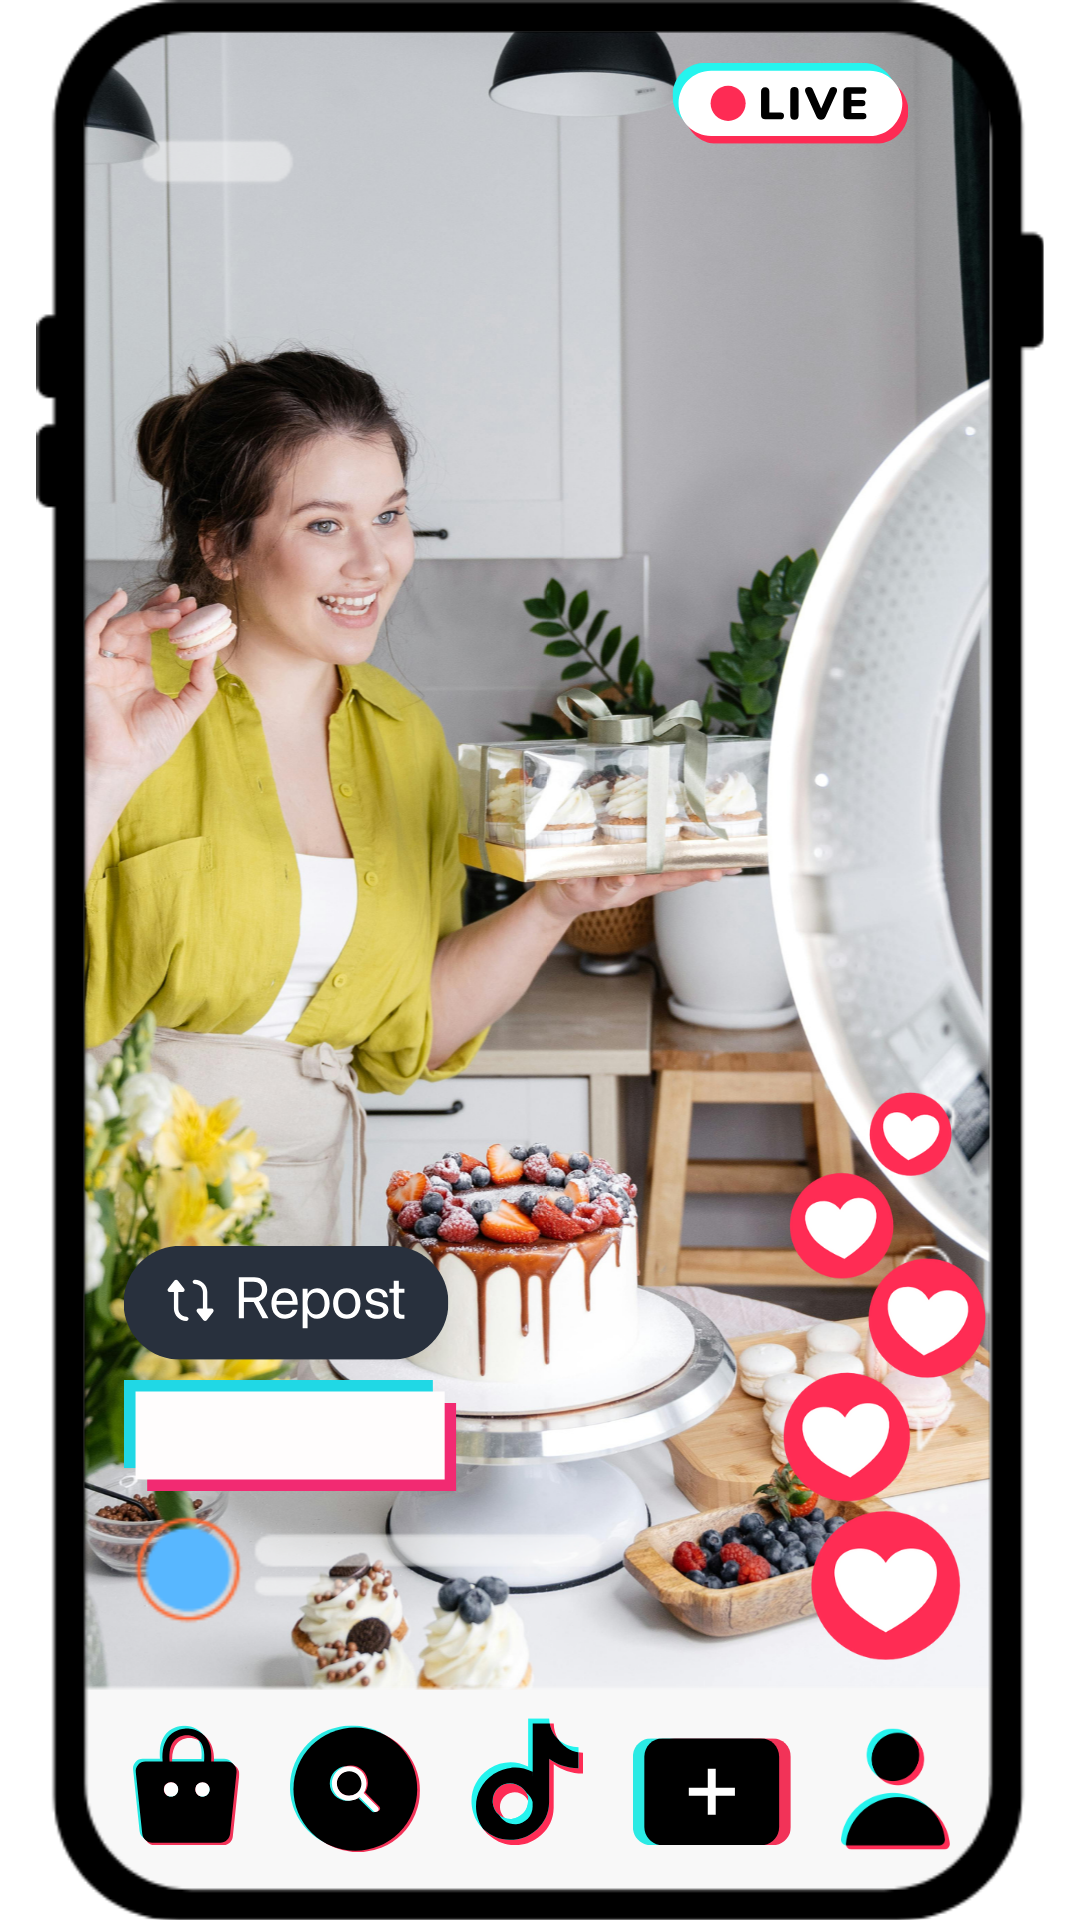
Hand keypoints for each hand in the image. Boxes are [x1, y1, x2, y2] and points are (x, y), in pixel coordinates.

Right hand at [85, 585, 233, 784]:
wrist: (123, 765)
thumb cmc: (146, 745)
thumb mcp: (184, 710)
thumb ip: (200, 683)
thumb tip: (212, 653)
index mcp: (137, 672)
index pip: (151, 634)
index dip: (168, 616)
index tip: (192, 605)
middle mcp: (118, 665)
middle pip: (137, 624)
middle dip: (161, 609)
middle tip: (186, 602)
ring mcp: (102, 665)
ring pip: (120, 627)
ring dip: (146, 614)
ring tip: (172, 612)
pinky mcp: (87, 668)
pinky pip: (90, 632)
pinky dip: (102, 613)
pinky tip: (119, 598)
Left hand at [536, 865, 740, 924]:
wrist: (560, 898)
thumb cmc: (598, 874)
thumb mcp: (628, 862)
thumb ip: (651, 847)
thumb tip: (679, 813)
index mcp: (644, 876)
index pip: (678, 873)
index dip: (702, 870)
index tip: (726, 866)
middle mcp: (628, 885)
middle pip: (655, 881)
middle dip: (677, 876)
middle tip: (701, 871)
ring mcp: (601, 888)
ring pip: (615, 885)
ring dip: (621, 880)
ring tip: (624, 875)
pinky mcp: (573, 886)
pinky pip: (571, 879)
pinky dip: (570, 876)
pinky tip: (567, 872)